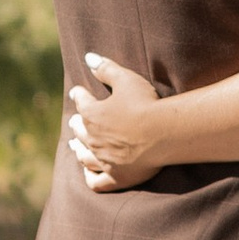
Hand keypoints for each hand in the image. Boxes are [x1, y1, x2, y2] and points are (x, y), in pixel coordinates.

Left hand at [65, 53, 170, 192]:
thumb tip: (88, 57)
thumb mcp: (126, 79)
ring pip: (83, 156)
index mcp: (92, 114)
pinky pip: (96, 182)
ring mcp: (103, 160)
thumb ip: (106, 68)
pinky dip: (90, 177)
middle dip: (77, 124)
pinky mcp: (116, 177)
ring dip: (78, 149)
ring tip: (75, 146)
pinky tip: (89, 172)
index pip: (81, 101)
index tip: (78, 92)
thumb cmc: (146, 104)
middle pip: (79, 130)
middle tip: (76, 121)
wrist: (163, 134)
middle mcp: (92, 139)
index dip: (79, 94)